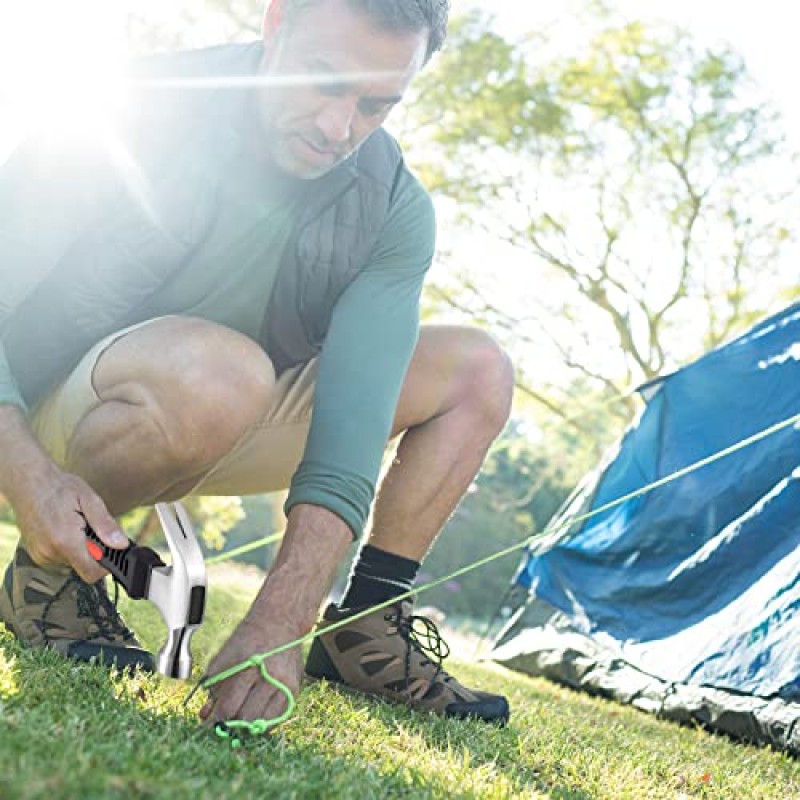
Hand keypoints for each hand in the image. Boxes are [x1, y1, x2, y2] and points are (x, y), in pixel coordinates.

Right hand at [9, 462, 127, 582]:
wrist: (29, 481)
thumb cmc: (60, 487)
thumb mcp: (90, 500)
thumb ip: (106, 525)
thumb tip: (122, 544)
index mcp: (66, 541)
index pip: (92, 573)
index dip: (106, 565)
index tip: (111, 549)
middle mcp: (50, 553)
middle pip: (83, 566)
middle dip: (93, 550)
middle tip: (90, 527)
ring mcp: (41, 555)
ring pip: (72, 562)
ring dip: (79, 548)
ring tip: (75, 524)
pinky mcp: (36, 553)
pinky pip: (59, 557)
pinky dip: (67, 546)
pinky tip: (64, 528)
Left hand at [199, 616, 303, 730]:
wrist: (279, 622)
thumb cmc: (248, 639)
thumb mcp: (224, 657)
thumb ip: (213, 687)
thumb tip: (205, 715)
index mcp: (249, 667)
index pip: (229, 707)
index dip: (216, 720)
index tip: (209, 725)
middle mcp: (270, 678)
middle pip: (246, 719)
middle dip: (231, 724)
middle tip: (223, 723)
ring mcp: (285, 685)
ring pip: (263, 723)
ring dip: (248, 726)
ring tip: (239, 718)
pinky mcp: (295, 689)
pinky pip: (277, 718)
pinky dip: (264, 722)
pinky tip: (255, 713)